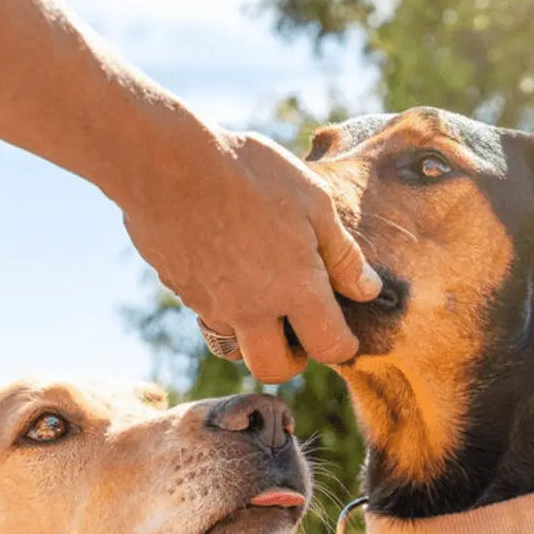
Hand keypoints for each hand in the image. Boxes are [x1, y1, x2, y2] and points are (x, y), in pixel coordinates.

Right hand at [119, 128, 382, 381]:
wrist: (165, 163)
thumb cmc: (249, 174)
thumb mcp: (313, 201)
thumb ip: (342, 254)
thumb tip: (368, 290)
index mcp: (294, 289)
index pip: (329, 348)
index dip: (344, 346)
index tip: (345, 333)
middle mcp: (251, 310)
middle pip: (273, 370)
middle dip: (291, 360)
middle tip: (297, 329)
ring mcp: (210, 305)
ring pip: (235, 343)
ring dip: (252, 330)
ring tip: (259, 288)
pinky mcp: (181, 291)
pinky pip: (206, 313)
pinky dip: (222, 303)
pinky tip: (224, 263)